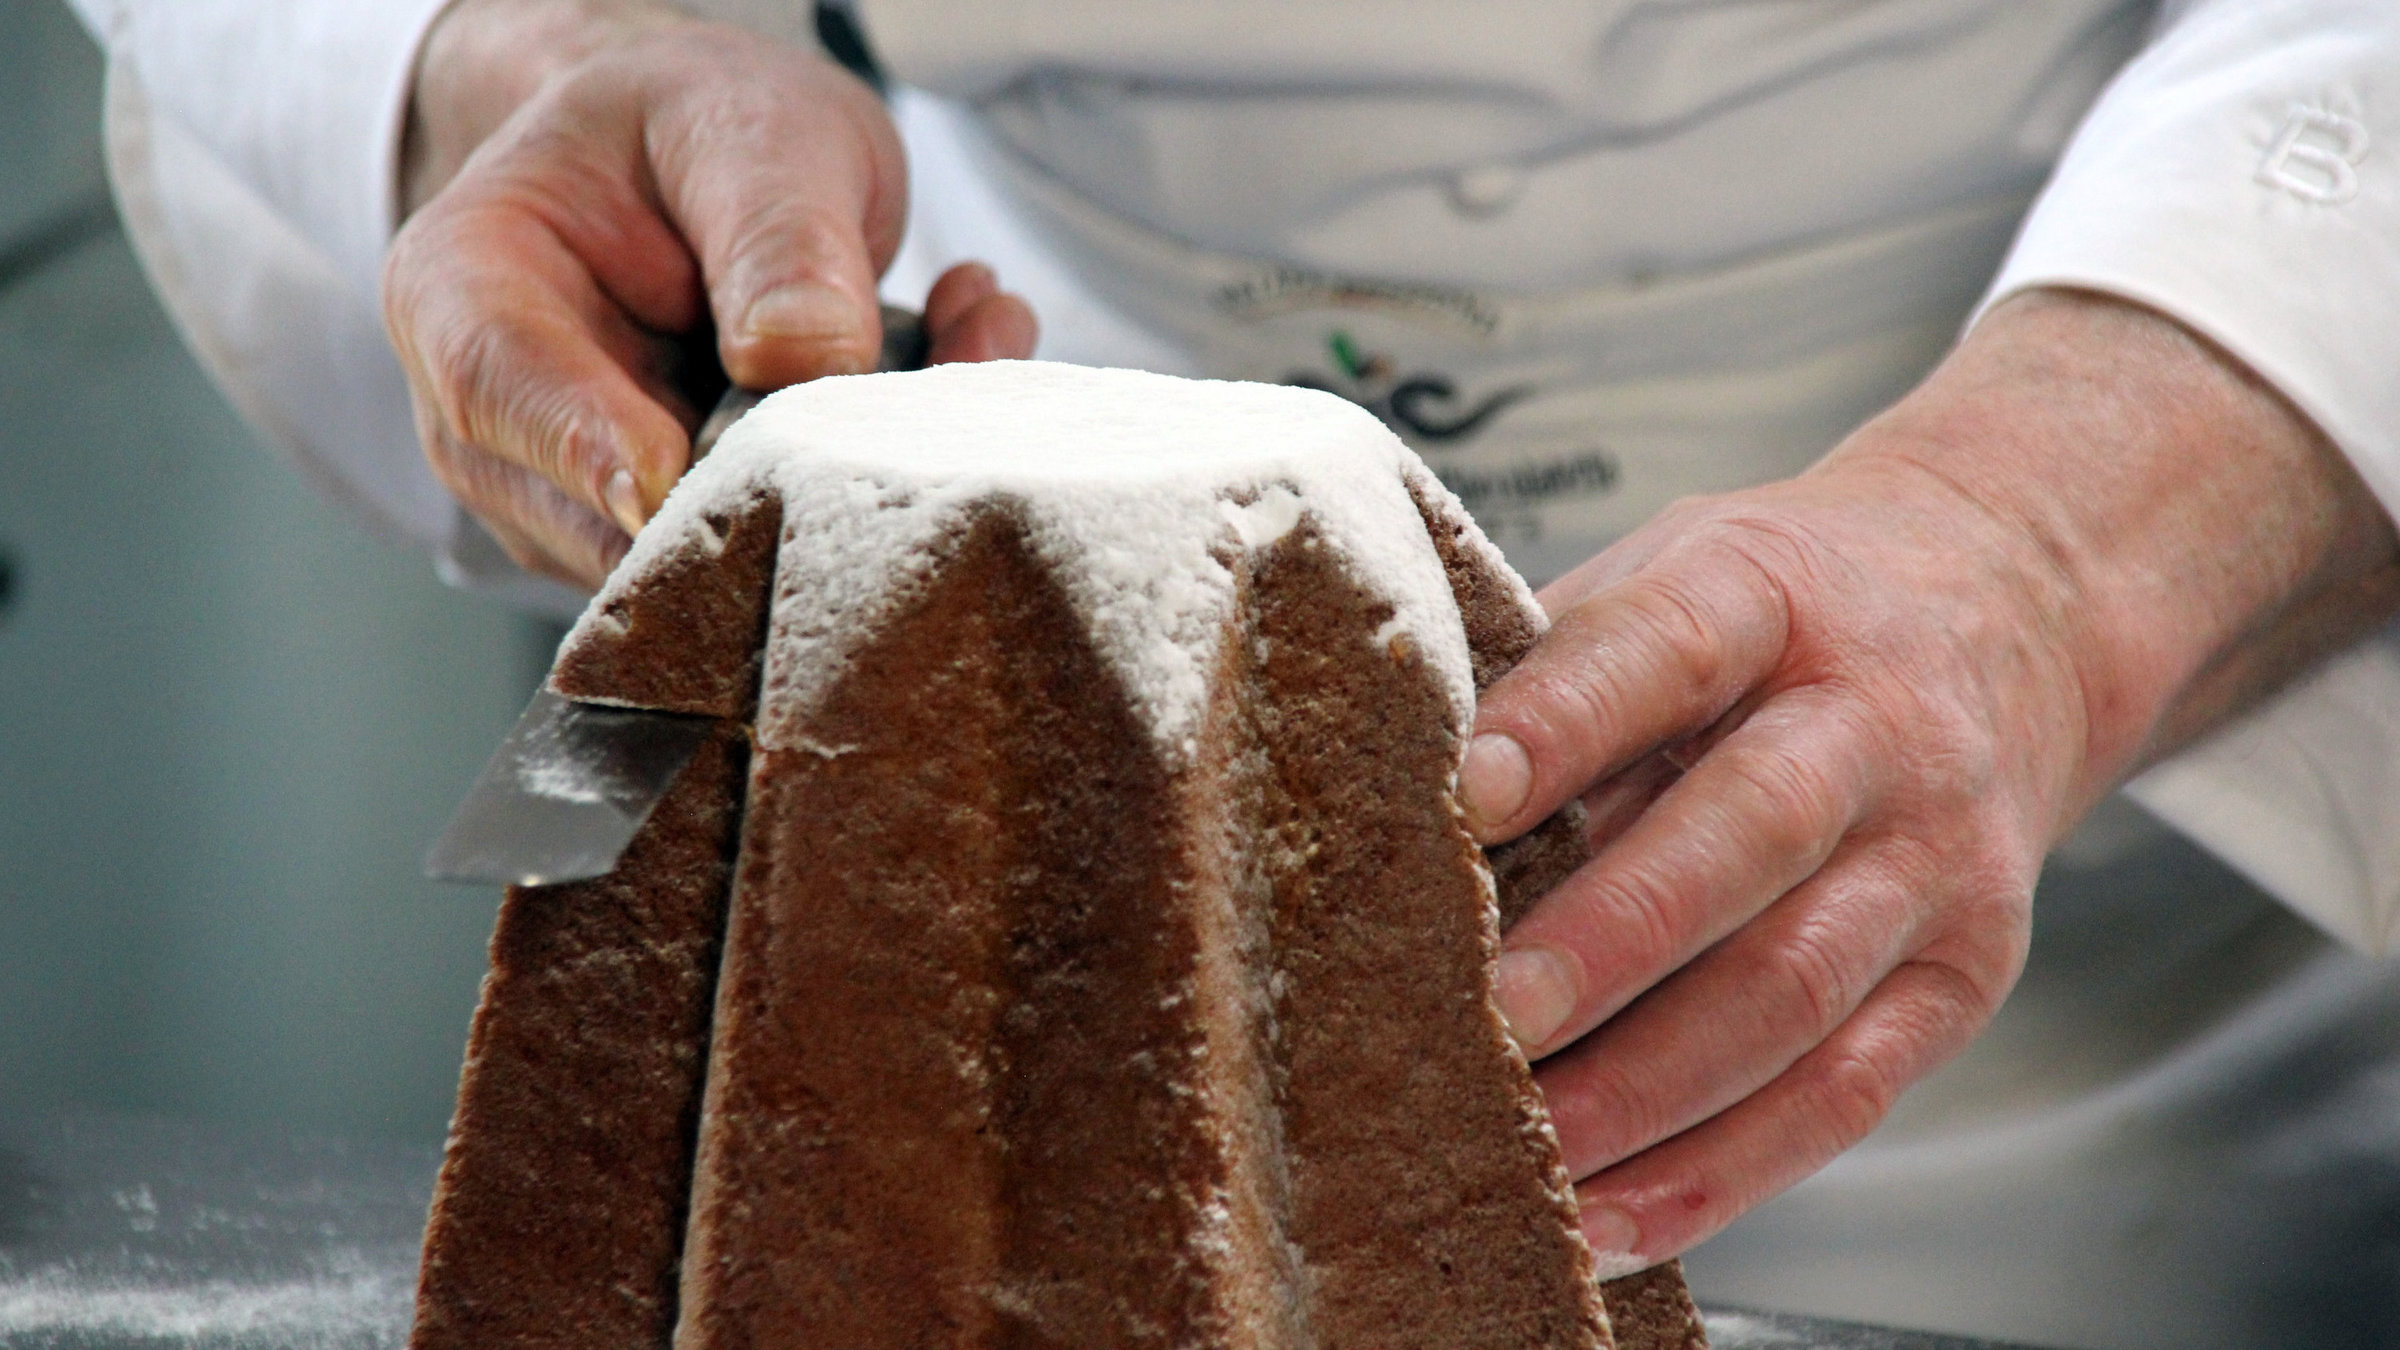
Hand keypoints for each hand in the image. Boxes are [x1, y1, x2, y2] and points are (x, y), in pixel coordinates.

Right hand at [383, 0, 1036, 589]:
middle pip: (598, 514)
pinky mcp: (681, 538)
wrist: (710, 162)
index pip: (495, 388)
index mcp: (464, 289)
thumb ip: (776, 235)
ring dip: (839, 480)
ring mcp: (583, 498)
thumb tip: (804, 358)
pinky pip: (766, 551)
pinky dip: (864, 481)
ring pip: (701, 556)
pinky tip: (941, 364)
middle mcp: (501, 422)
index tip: (667, 477)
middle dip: (759, 489)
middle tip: (912, 397)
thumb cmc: (699, 131)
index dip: (582, 445)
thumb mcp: (750, 132)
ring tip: (960, 333)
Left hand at [1462, 289, 2399, 1270]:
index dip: (1565, 721)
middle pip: (1748, 832)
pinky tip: (1616, 1217)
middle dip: (1613, 937)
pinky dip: (1721, 1171)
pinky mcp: (1961, 976)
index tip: (1467, 792)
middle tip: (1494, 1013)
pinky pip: (1841, 1092)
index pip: (1666, 649)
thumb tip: (1381, 781)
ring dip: (1650, 1087)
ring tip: (1528, 1146)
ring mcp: (1932, 858)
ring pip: (1793, 987)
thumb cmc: (1779, 620)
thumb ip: (1550, 669)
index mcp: (1769, 599)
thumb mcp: (1671, 576)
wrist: (2011, 617)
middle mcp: (1872, 726)